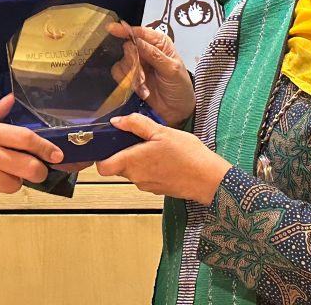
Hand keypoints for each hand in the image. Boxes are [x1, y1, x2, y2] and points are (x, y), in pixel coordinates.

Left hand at [96, 113, 229, 204]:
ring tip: (156, 146)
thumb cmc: (187, 155)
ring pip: (133, 171)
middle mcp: (136, 177)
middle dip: (124, 152)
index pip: (102, 167)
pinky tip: (165, 157)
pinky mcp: (158, 188)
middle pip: (118, 166)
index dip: (101, 156)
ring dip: (139, 159)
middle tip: (139, 138)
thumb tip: (118, 121)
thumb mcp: (162, 131)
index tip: (108, 143)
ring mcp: (147, 185)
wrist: (209, 179)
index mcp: (132, 162)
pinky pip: (147, 176)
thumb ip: (136, 124)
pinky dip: (151, 167)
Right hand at [108, 22, 194, 126]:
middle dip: (133, 61)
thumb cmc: (180, 88)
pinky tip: (141, 89)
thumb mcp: (171, 69)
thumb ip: (153, 54)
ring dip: (132, 74)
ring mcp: (138, 63)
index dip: (126, 30)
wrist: (177, 111)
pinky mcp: (131, 76)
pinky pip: (120, 74)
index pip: (140, 32)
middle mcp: (147, 50)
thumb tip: (137, 40)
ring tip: (145, 83)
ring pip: (123, 61)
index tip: (113, 29)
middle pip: (128, 46)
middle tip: (142, 73)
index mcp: (160, 43)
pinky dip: (128, 82)